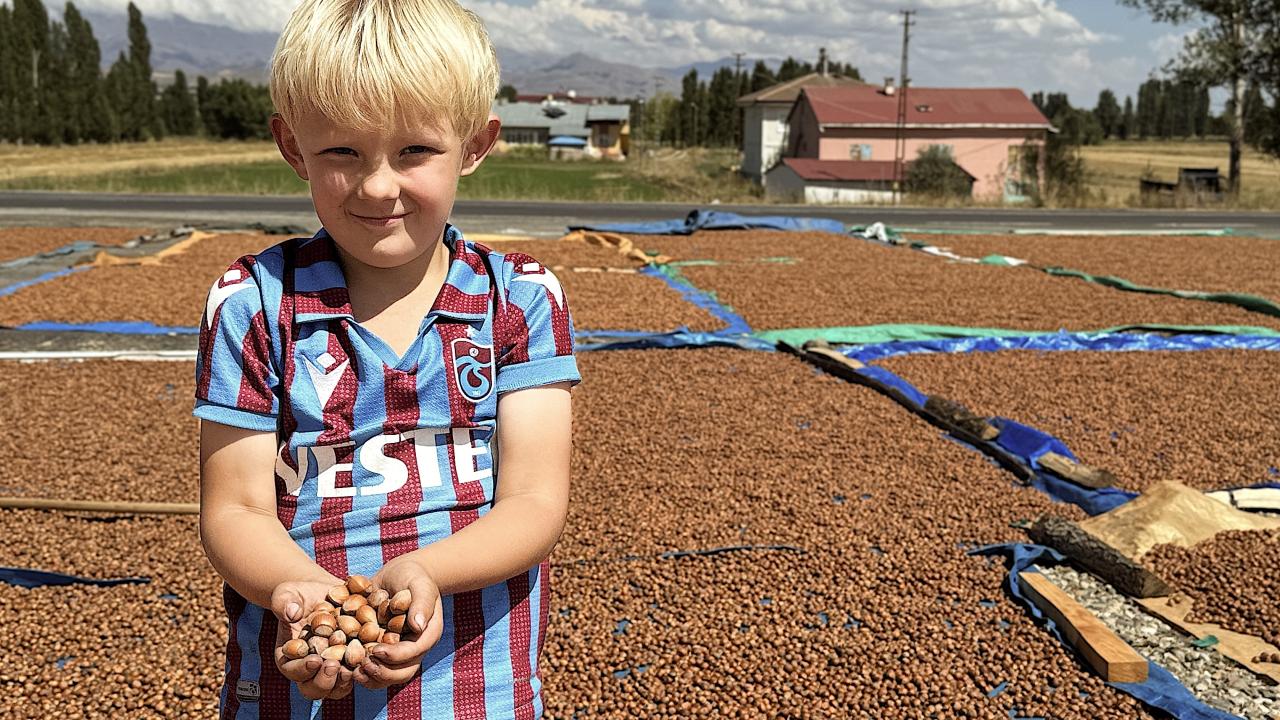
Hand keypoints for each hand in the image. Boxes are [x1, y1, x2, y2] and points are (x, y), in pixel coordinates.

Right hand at [271, 578, 355, 699]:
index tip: (314, 660)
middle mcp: (310, 670)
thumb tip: (292, 612)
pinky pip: (359, 671)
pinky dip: (365, 667)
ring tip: (353, 666)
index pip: (292, 671)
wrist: (321, 592)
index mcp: (289, 659)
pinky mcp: (352, 661)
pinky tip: (373, 655)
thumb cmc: (297, 595)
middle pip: (315, 688)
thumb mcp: (286, 594)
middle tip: (334, 666)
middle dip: (324, 681)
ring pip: (338, 687)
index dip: (302, 670)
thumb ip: (284, 603)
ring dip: (345, 681)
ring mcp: (332, 668)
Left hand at [357, 557, 444, 688]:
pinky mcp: (381, 650)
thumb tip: (418, 626)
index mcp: (427, 634)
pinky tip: (346, 666)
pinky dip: (360, 671)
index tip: (376, 650)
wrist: (398, 575)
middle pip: (402, 673)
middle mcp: (413, 648)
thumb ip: (422, 603)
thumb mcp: (420, 584)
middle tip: (362, 666)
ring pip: (387, 677)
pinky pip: (373, 668)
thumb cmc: (412, 576)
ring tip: (353, 671)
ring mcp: (397, 652)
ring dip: (370, 678)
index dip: (395, 655)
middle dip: (382, 673)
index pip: (414, 653)